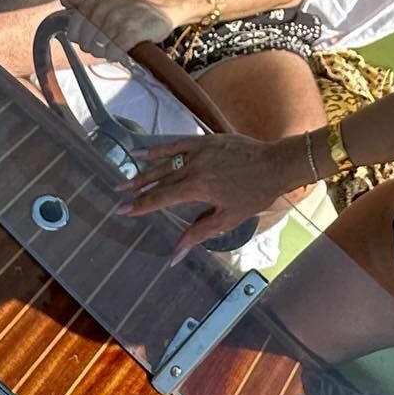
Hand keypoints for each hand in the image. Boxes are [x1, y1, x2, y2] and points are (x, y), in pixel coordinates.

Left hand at [67, 0, 199, 60]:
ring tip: (115, 46)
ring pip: (98, 48)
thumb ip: (85, 3)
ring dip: (106, 52)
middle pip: (85, 42)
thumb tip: (63, 3)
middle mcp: (105, 8)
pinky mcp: (132, 32)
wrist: (164, 5)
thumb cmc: (133, 7)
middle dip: (94, 47)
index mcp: (95, 1)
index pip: (73, 29)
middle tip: (107, 43)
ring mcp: (119, 20)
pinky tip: (122, 51)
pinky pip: (113, 52)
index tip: (92, 38)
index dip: (80, 38)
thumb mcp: (108, 0)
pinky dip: (116, 55)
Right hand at [117, 134, 306, 261]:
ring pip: (166, 161)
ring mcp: (200, 150)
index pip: (163, 197)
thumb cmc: (254, 194)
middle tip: (117, 194)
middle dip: (138, 188)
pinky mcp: (206, 139)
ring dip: (144, 170)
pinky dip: (161, 147)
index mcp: (198, 187)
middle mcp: (195, 166)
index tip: (124, 210)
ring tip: (125, 177)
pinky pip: (178, 143)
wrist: (276, 164)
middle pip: (160, 178)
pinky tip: (145, 151)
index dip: (142, 205)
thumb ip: (198, 233)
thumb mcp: (227, 218)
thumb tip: (175, 255)